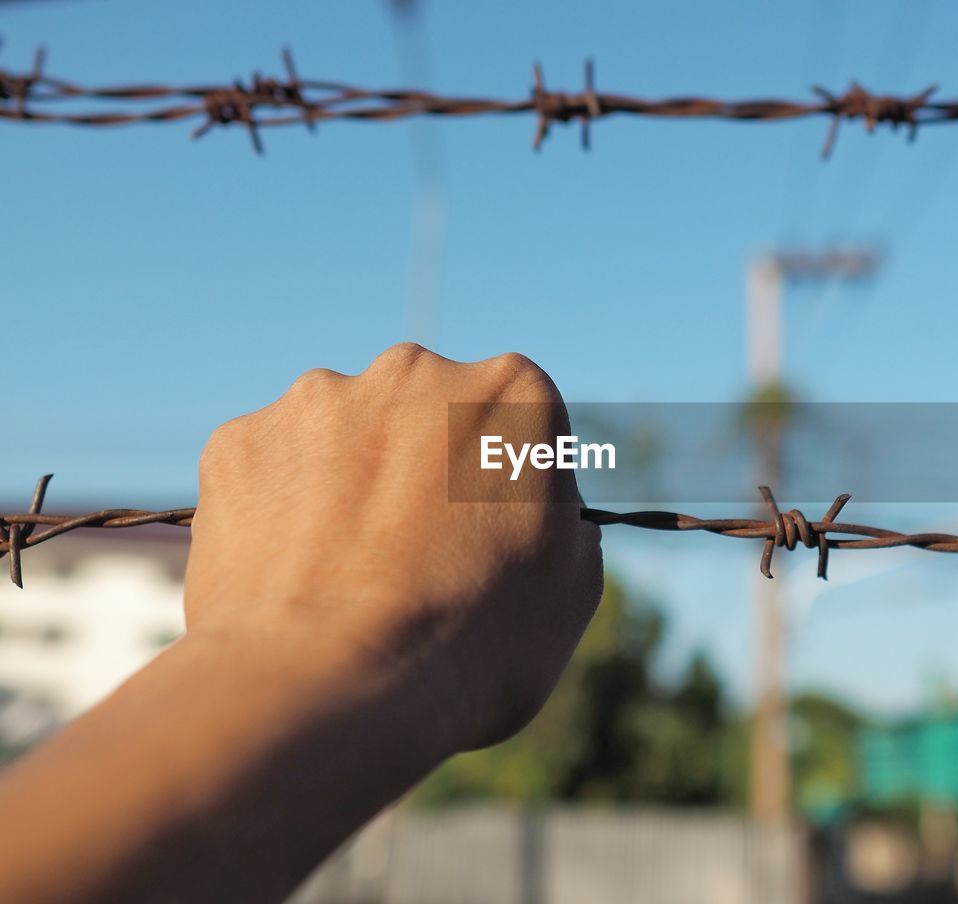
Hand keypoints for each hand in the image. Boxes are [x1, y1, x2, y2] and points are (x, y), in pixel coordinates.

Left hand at [185, 343, 602, 753]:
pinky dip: (284, 510)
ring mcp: (319, 399)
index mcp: (515, 393)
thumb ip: (565, 523)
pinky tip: (296, 575)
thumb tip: (543, 514)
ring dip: (352, 484)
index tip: (491, 540)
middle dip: (427, 469)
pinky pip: (274, 468)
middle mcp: (416, 370)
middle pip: (430, 414)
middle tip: (419, 559)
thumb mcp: (571, 591)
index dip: (509, 488)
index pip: (520, 424)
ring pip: (346, 435)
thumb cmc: (470, 648)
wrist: (323, 690)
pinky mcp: (241, 440)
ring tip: (348, 577)